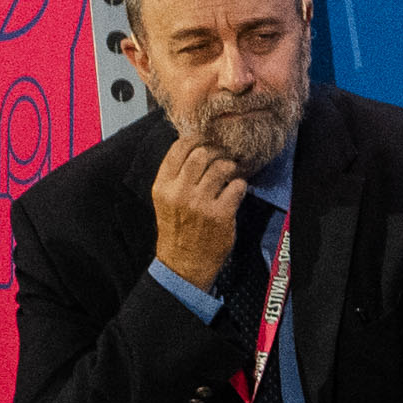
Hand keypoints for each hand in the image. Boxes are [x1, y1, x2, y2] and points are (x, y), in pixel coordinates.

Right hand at [149, 131, 247, 292]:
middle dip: (217, 150)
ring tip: (230, 173)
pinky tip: (236, 191)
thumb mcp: (166, 200)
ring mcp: (200, 203)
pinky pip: (237, 186)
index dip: (196, 138)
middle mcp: (179, 192)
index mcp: (163, 186)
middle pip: (202, 153)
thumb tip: (196, 147)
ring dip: (230, 166)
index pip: (178, 149)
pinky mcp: (220, 214)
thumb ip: (176, 176)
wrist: (182, 263)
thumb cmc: (177, 228)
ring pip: (222, 167)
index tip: (207, 139)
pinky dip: (240, 185)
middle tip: (224, 155)